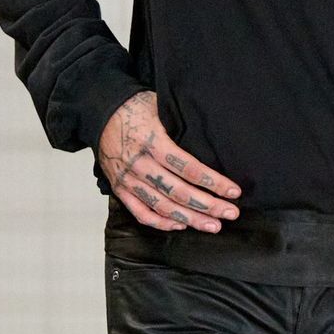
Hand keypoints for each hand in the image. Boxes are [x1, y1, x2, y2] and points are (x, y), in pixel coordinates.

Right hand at [98, 91, 241, 232]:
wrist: (99, 112)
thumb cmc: (134, 108)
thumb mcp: (161, 108)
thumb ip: (181, 127)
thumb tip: (212, 143)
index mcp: (153, 142)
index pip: (189, 168)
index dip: (213, 182)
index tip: (233, 191)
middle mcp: (140, 164)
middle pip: (179, 192)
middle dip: (208, 205)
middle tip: (231, 213)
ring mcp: (128, 179)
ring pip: (162, 206)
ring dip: (190, 219)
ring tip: (213, 225)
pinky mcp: (119, 189)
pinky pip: (140, 213)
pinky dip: (161, 222)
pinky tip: (181, 225)